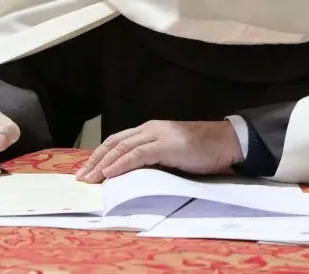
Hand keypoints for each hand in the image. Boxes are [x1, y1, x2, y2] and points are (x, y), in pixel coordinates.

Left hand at [76, 120, 242, 182]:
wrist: (227, 141)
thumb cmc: (203, 150)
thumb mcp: (172, 153)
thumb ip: (154, 159)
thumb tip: (133, 176)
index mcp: (151, 130)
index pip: (118, 141)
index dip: (101, 155)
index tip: (87, 170)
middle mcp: (150, 129)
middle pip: (114, 143)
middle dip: (95, 160)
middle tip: (81, 177)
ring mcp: (158, 135)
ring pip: (122, 147)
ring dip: (103, 164)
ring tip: (91, 178)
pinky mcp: (167, 145)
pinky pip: (138, 155)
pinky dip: (121, 164)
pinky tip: (110, 173)